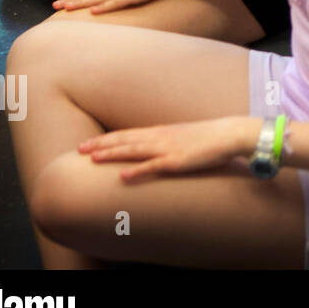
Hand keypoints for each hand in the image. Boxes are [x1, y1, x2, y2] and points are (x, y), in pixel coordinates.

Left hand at [78, 116, 255, 180]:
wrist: (229, 134)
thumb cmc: (209, 137)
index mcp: (161, 131)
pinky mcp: (177, 161)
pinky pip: (152, 167)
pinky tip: (122, 176)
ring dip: (112, 154)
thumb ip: (168, 141)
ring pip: (133, 151)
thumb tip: (155, 148)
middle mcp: (160, 137)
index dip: (107, 139)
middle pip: (125, 140)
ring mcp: (167, 149)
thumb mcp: (184, 136)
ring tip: (92, 159)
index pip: (127, 134)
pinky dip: (136, 171)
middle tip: (79, 149)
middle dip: (101, 145)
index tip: (88, 143)